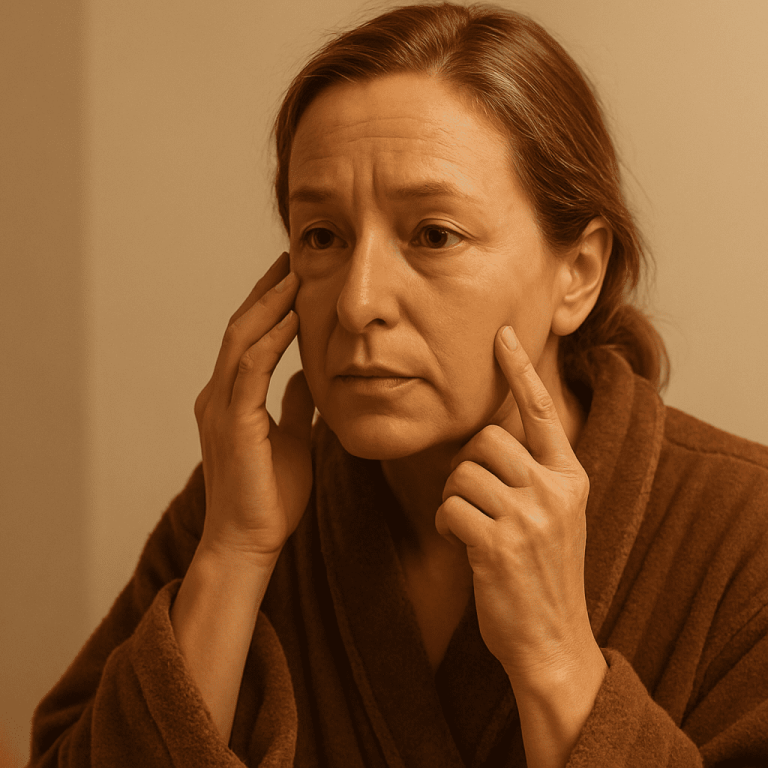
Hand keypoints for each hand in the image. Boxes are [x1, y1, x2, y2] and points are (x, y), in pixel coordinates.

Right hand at [194, 251, 315, 564]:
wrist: (250, 541)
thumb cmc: (270, 496)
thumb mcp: (293, 438)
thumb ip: (296, 406)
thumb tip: (309, 376)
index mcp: (232, 400)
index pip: (248, 340)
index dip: (268, 307)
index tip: (292, 279)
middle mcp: (218, 396)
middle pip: (240, 329)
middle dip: (265, 293)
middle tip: (289, 259)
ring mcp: (220, 407)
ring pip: (240, 340)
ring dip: (268, 305)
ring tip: (292, 275)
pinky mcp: (232, 421)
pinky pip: (250, 368)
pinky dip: (269, 340)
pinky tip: (291, 318)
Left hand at [435, 324, 597, 688]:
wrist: (552, 640)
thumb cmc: (544, 573)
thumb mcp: (555, 516)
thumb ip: (533, 474)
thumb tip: (489, 436)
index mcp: (570, 477)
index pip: (542, 411)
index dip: (519, 371)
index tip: (502, 335)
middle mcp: (555, 490)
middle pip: (486, 440)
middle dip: (467, 464)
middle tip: (473, 497)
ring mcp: (529, 517)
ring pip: (463, 472)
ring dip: (454, 498)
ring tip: (470, 525)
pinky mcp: (498, 544)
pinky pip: (449, 507)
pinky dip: (446, 523)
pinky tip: (461, 543)